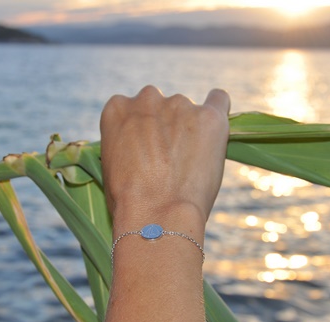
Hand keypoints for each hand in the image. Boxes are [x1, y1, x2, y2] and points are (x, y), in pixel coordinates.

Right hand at [100, 85, 230, 231]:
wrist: (156, 215)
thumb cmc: (129, 202)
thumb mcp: (110, 166)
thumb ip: (126, 144)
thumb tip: (141, 148)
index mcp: (117, 108)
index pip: (132, 109)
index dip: (141, 132)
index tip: (146, 151)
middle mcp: (147, 98)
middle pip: (160, 107)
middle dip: (165, 127)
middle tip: (169, 160)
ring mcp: (179, 105)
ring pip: (188, 111)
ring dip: (189, 130)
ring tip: (190, 166)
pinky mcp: (209, 117)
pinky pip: (219, 101)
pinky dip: (218, 111)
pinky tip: (216, 129)